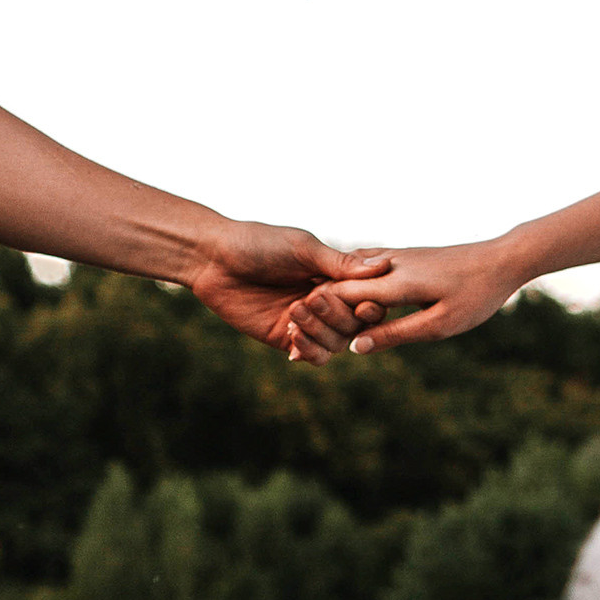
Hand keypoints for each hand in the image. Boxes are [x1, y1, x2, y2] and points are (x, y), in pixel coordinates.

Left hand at [185, 221, 390, 364]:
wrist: (215, 259)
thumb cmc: (260, 244)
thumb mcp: (303, 249)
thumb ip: (341, 264)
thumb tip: (384, 266)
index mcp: (335, 276)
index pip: (367, 298)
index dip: (369, 305)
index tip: (364, 304)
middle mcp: (325, 301)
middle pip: (353, 324)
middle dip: (336, 315)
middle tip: (311, 298)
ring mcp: (307, 322)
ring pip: (335, 343)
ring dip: (319, 331)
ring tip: (294, 313)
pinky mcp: (284, 338)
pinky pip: (311, 355)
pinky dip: (308, 350)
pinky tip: (293, 339)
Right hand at [288, 239, 526, 354]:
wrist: (503, 258)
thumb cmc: (476, 296)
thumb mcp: (438, 325)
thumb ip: (395, 335)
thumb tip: (355, 348)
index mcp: (394, 282)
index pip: (339, 296)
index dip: (314, 316)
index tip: (291, 335)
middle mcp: (388, 264)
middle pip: (338, 283)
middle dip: (313, 305)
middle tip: (288, 328)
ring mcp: (395, 256)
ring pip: (348, 272)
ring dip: (327, 291)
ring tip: (303, 311)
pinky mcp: (404, 256)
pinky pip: (363, 268)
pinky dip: (346, 281)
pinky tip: (337, 290)